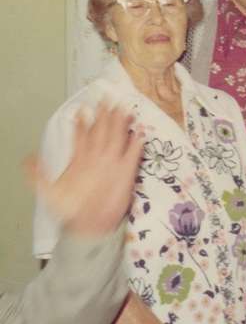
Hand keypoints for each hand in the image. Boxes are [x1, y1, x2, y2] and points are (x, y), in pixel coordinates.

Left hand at [26, 102, 142, 236]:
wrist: (89, 226)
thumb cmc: (71, 208)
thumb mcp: (48, 192)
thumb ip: (37, 175)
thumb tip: (26, 158)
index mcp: (81, 158)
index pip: (83, 135)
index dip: (82, 122)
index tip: (82, 107)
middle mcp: (98, 156)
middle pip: (102, 131)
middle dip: (105, 115)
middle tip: (107, 98)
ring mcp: (113, 162)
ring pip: (118, 138)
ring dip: (121, 123)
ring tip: (123, 108)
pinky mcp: (127, 172)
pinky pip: (134, 154)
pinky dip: (137, 144)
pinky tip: (140, 132)